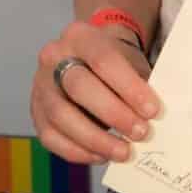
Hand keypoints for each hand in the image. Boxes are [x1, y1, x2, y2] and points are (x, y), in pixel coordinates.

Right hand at [29, 20, 160, 164]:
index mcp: (80, 36)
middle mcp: (53, 57)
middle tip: (140, 133)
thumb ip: (141, 84)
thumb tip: (155, 118)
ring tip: (124, 152)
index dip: (129, 87)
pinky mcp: (35, 113)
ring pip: (61, 116)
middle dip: (113, 114)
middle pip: (79, 87)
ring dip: (96, 139)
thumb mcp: (129, 61)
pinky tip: (102, 156)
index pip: (104, 60)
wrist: (88, 59)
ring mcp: (40, 86)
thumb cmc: (114, 64)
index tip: (152, 111)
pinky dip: (79, 152)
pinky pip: (52, 138)